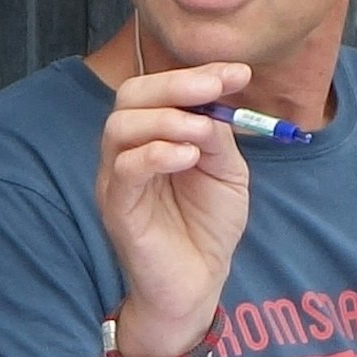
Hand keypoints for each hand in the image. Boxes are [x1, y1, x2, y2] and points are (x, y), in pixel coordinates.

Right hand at [96, 62, 250, 353]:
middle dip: (175, 85)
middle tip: (214, 89)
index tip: (238, 72)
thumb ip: (218, 136)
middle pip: (130, 96)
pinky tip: (187, 157)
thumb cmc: (207, 226)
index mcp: (152, 135)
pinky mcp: (117, 209)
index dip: (197, 74)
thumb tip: (215, 101)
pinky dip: (156, 154)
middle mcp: (127, 150)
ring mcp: (117, 179)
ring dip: (167, 119)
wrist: (197, 284)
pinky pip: (125, 169)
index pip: (159, 88)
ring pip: (120, 126)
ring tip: (201, 132)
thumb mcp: (225, 170)